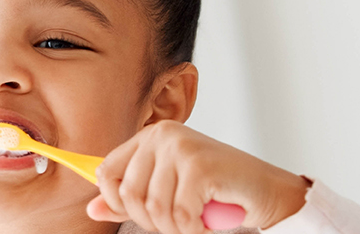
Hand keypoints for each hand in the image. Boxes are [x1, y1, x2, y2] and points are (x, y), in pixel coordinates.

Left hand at [87, 120, 310, 233]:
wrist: (268, 191)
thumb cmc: (217, 191)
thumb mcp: (166, 192)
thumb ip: (130, 198)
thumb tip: (92, 209)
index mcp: (150, 137)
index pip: (106, 172)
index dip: (117, 202)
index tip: (141, 213)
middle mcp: (163, 135)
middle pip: (128, 194)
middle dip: (151, 220)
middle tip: (178, 220)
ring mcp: (182, 148)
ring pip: (154, 208)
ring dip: (175, 226)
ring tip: (195, 219)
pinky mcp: (200, 166)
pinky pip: (180, 214)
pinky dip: (194, 228)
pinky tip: (208, 220)